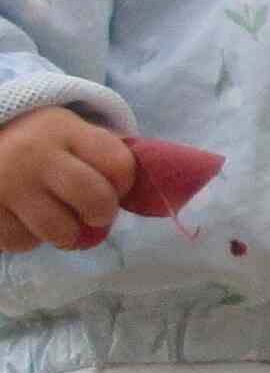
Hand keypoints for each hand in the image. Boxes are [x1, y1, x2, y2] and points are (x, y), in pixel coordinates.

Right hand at [0, 106, 136, 254]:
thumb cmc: (37, 143)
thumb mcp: (70, 135)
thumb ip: (102, 158)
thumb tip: (152, 196)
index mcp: (65, 130)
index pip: (120, 165)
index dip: (123, 183)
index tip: (113, 185)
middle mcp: (36, 154)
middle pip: (95, 200)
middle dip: (101, 214)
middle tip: (91, 214)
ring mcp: (8, 182)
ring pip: (59, 230)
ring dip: (66, 233)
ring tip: (57, 219)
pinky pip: (21, 241)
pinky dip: (28, 238)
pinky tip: (23, 219)